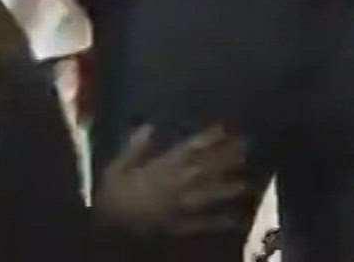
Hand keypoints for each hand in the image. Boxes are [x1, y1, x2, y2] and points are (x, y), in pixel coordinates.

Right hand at [96, 124, 251, 238]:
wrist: (107, 228)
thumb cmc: (109, 195)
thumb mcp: (115, 167)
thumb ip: (134, 148)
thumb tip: (148, 126)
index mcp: (160, 167)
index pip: (189, 148)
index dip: (208, 138)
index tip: (225, 128)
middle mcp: (174, 184)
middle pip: (205, 168)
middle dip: (226, 157)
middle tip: (246, 148)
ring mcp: (179, 206)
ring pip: (208, 194)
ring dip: (227, 187)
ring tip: (245, 182)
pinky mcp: (178, 226)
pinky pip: (202, 223)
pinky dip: (219, 221)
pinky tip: (234, 219)